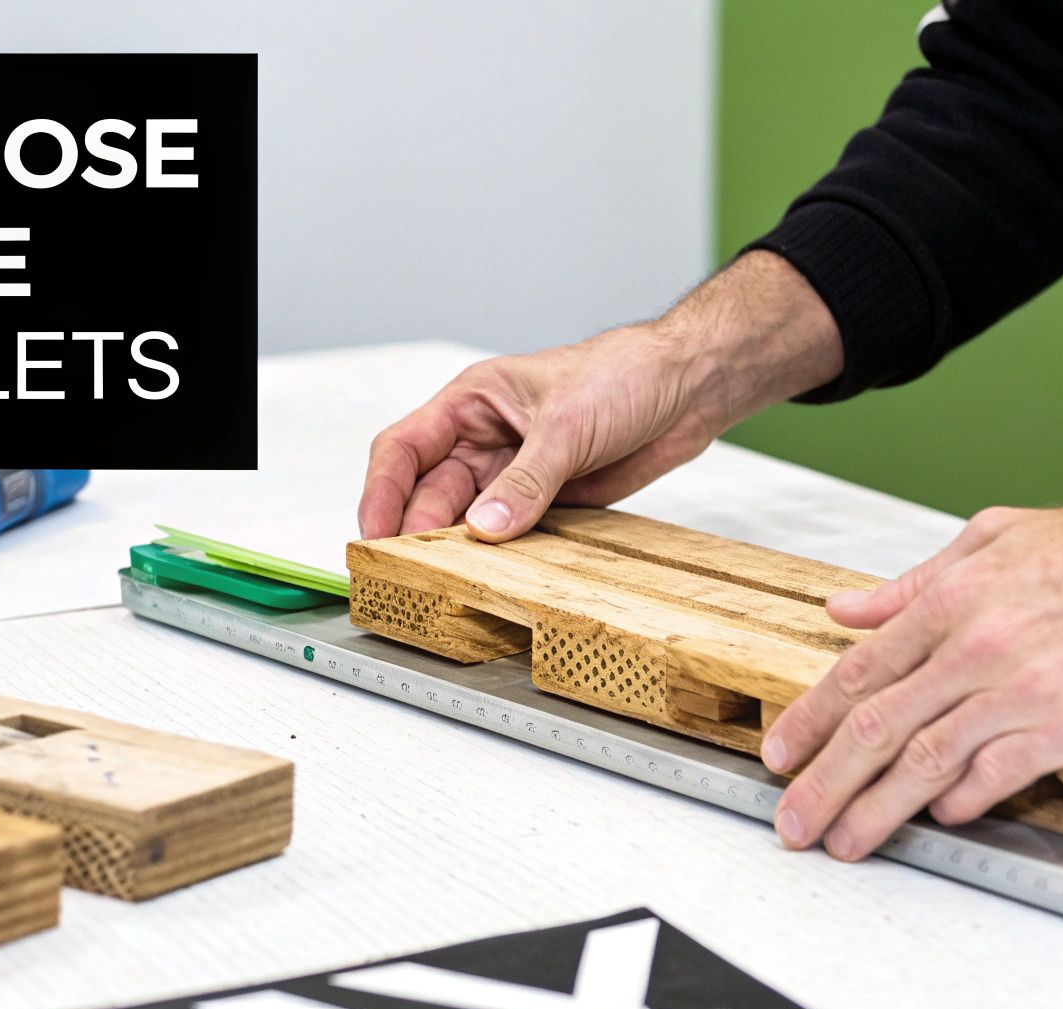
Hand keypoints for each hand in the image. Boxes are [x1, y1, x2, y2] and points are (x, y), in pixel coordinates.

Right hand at [357, 325, 728, 541]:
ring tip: (449, 581)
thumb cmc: (625, 373)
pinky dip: (501, 556)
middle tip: (413, 572)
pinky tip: (496, 577)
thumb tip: (486, 525)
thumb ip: (527, 479)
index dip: (382, 493)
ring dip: (459, 548)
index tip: (374, 534)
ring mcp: (516, 471)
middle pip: (431, 492)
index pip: (404, 449)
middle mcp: (486, 438)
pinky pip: (511, 533)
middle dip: (418, 532)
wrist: (688, 386)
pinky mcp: (548, 499)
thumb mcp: (567, 424)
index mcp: (472, 402)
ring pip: (468, 518)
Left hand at [761, 497, 1062, 860]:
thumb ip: (916, 582)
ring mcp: (1026, 690)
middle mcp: (979, 647)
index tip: (779, 752)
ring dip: (879, 808)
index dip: (810, 719)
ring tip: (846, 839)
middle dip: (826, 781)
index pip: (860, 672)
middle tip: (794, 820)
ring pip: (929, 761)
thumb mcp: (997, 537)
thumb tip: (846, 611)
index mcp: (955, 600)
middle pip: (880, 727)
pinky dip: (964, 801)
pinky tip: (941, 819)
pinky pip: (1001, 773)